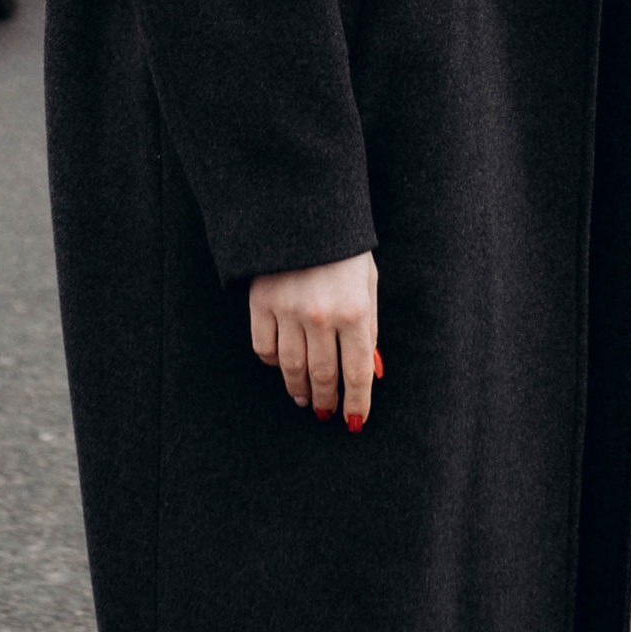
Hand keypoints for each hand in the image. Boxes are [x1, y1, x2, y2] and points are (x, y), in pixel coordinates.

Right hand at [248, 253, 379, 430]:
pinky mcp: (260, 303)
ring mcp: (287, 311)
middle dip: (327, 400)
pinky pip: (264, 347)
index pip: (357, 372)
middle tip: (327, 413)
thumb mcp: (368, 283)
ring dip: (299, 389)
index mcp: (355, 310)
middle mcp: (321, 316)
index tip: (354, 422)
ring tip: (306, 399)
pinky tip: (282, 366)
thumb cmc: (344, 249)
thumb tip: (369, 369)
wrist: (303, 209)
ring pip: (291, 368)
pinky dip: (273, 362)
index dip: (356, 403)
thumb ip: (369, 327)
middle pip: (323, 375)